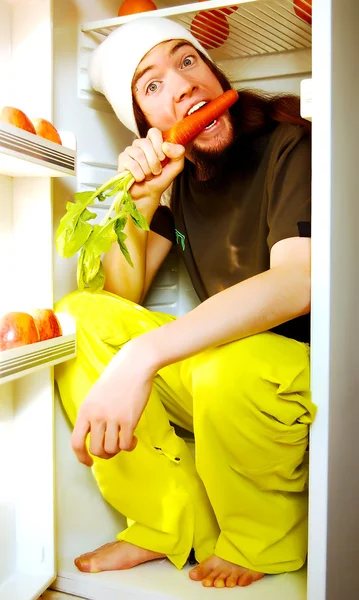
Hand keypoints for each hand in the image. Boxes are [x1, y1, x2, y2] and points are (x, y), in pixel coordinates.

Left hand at [71, 338, 155, 466]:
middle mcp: (96, 416)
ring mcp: (112, 418)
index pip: (76, 442)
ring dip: (118, 450)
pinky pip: (126, 444)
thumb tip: (96, 435)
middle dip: (105, 454)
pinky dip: (130, 446)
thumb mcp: (96, 396)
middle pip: (96, 449)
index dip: (81, 457)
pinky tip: (133, 438)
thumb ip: (93, 414)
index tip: (89, 462)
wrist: (134, 365)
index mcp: (85, 410)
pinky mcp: (129, 420)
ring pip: (111, 449)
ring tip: (124, 440)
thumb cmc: (117, 378)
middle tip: (113, 448)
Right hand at [118, 128, 184, 209]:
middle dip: (154, 162)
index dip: (158, 143)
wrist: (148, 195)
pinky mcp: (122, 160)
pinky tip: (139, 178)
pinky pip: (132, 164)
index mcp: (153, 143)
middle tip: (156, 172)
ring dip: (147, 170)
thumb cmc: (159, 180)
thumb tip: (166, 145)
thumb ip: (178, 155)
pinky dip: (139, 175)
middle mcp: (140, 145)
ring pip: (139, 154)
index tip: (162, 157)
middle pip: (145, 143)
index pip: (154, 132)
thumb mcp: (175, 168)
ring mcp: (130, 151)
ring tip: (148, 176)